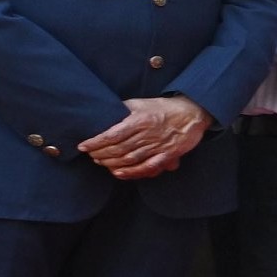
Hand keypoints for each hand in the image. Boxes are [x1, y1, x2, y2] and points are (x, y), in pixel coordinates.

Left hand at [79, 95, 208, 177]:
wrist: (192, 113)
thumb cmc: (165, 108)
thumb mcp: (142, 103)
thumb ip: (124, 108)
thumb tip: (105, 113)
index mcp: (140, 120)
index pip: (112, 135)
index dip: (95, 142)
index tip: (83, 146)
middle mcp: (148, 135)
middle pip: (118, 149)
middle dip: (100, 154)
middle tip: (91, 155)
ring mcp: (158, 146)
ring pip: (129, 159)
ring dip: (111, 163)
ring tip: (100, 162)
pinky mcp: (167, 155)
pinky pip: (148, 167)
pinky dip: (132, 172)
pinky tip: (119, 173)